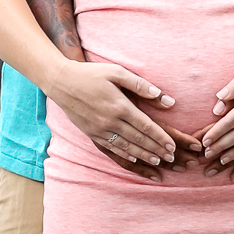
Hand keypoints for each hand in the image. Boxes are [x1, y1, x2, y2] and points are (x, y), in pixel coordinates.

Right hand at [44, 61, 177, 166]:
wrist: (60, 81)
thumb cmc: (91, 73)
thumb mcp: (116, 72)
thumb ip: (140, 85)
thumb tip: (165, 98)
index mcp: (120, 105)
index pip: (146, 126)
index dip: (161, 138)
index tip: (173, 146)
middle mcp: (110, 121)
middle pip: (139, 139)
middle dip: (156, 150)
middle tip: (171, 157)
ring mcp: (99, 129)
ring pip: (126, 147)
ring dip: (143, 155)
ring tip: (157, 162)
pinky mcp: (91, 133)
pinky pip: (111, 148)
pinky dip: (124, 155)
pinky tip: (134, 159)